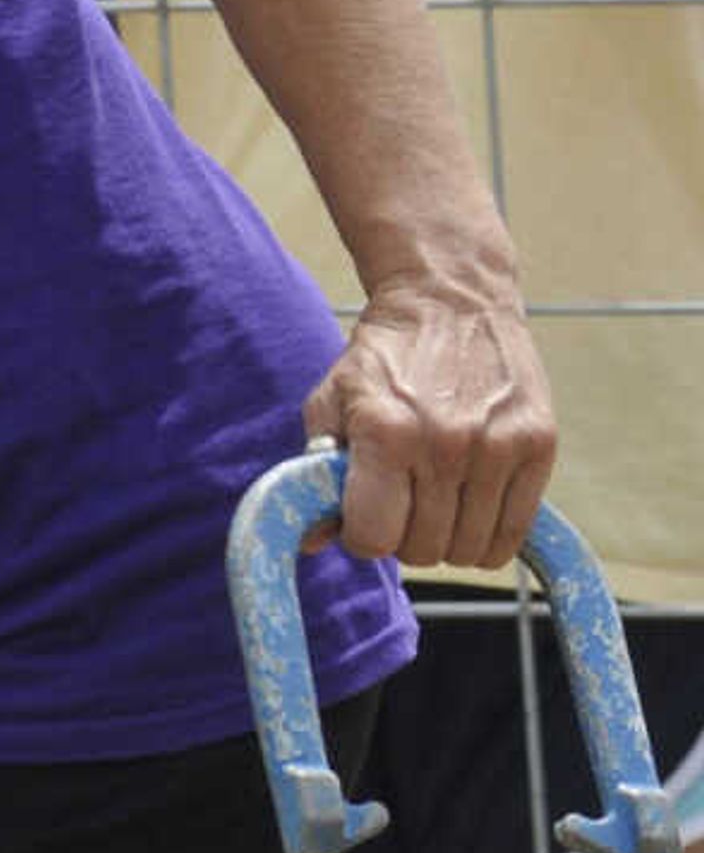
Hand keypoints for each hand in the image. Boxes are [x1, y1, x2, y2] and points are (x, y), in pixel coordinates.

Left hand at [301, 279, 556, 571]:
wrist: (451, 303)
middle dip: (404, 537)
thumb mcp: (331, 402)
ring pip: (469, 550)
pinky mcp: (541, 446)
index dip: (363, 537)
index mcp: (386, 433)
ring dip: (447, 539)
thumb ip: (316, 473)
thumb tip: (312, 542)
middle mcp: (446, 444)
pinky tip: (470, 506)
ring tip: (435, 500)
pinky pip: (514, 533)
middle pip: (422, 550)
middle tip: (401, 503)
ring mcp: (499, 447)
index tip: (365, 517)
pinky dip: (489, 536)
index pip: (375, 537)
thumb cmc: (383, 359)